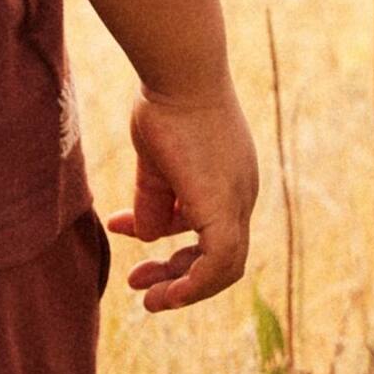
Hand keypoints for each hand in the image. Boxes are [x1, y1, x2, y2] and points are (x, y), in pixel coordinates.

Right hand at [109, 85, 258, 314]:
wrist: (179, 73)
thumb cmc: (165, 104)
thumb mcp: (154, 160)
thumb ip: (154, 199)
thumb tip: (149, 235)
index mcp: (229, 182)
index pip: (207, 229)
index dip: (171, 245)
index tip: (131, 239)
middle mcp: (241, 195)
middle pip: (220, 256)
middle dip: (178, 275)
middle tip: (140, 286)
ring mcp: (237, 200)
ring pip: (224, 266)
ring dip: (184, 287)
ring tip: (147, 300)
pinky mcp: (223, 205)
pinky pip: (219, 262)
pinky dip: (194, 284)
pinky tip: (165, 293)